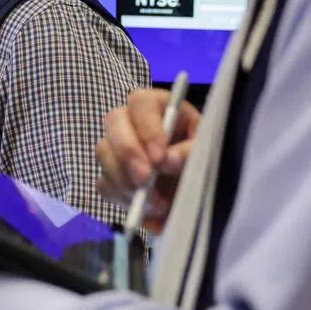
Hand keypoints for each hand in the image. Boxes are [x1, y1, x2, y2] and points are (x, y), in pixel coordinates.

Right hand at [96, 87, 200, 233]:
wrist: (197, 196)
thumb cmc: (203, 163)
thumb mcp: (206, 153)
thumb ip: (190, 153)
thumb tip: (168, 159)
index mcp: (159, 107)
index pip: (141, 102)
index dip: (146, 127)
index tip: (159, 156)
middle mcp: (133, 121)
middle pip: (114, 121)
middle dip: (128, 152)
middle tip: (145, 178)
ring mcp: (118, 147)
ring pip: (104, 152)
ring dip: (125, 179)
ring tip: (153, 201)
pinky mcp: (112, 174)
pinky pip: (104, 183)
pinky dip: (123, 197)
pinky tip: (146, 207)